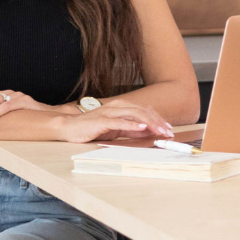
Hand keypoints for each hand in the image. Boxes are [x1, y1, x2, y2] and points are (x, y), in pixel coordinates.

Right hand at [55, 104, 174, 143]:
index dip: (158, 119)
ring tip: (160, 131)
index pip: (145, 111)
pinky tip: (142, 128)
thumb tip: (148, 133)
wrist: (70, 127)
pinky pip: (119, 122)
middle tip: (168, 132)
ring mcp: (110, 112)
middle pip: (143, 112)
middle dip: (158, 122)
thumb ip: (132, 130)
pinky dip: (132, 125)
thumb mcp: (116, 130)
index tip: (169, 129)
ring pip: (134, 115)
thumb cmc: (92, 128)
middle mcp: (117, 106)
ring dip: (150, 123)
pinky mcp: (102, 120)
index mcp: (122, 107)